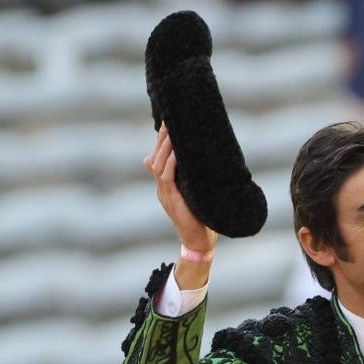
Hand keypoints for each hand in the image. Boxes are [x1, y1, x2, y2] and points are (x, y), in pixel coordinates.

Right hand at [143, 124, 215, 256]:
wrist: (200, 242)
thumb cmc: (203, 219)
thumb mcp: (198, 194)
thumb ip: (196, 180)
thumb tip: (208, 160)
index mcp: (166, 187)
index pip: (157, 160)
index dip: (160, 143)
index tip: (168, 124)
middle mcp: (162, 189)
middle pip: (155, 159)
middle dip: (161, 139)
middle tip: (169, 120)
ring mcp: (164, 195)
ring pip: (158, 165)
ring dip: (165, 147)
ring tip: (172, 131)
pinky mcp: (171, 201)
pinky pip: (166, 177)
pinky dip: (170, 162)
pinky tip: (178, 151)